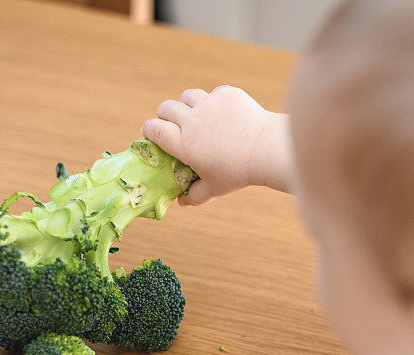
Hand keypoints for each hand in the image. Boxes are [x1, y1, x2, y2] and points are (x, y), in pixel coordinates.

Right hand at [141, 86, 294, 203]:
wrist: (265, 149)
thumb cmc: (237, 173)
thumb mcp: (213, 189)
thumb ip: (194, 195)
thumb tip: (182, 201)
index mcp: (184, 144)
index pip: (155, 129)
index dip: (149, 129)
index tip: (149, 133)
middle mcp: (192, 121)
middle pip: (166, 108)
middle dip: (164, 114)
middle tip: (169, 122)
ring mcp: (209, 104)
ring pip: (187, 96)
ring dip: (185, 104)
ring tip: (192, 113)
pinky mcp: (226, 94)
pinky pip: (212, 94)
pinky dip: (213, 102)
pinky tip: (221, 113)